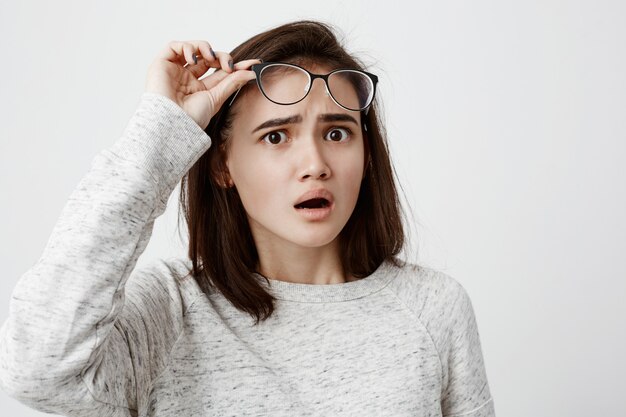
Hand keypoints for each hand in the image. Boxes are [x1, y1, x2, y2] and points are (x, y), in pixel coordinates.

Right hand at [144, 40, 259, 129]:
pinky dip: (187, 47)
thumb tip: (251, 73)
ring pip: (192, 48)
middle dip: (221, 57)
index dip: (234, 65)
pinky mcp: (162, 64)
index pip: (219, 71)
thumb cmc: (190, 118)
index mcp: (200, 88)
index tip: (251, 64)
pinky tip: (193, 58)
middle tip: (228, 65)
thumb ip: (233, 83)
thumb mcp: (216, 98)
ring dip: (205, 48)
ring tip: (211, 58)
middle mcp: (187, 78)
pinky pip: (174, 46)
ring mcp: (174, 70)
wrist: (172, 123)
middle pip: (208, 58)